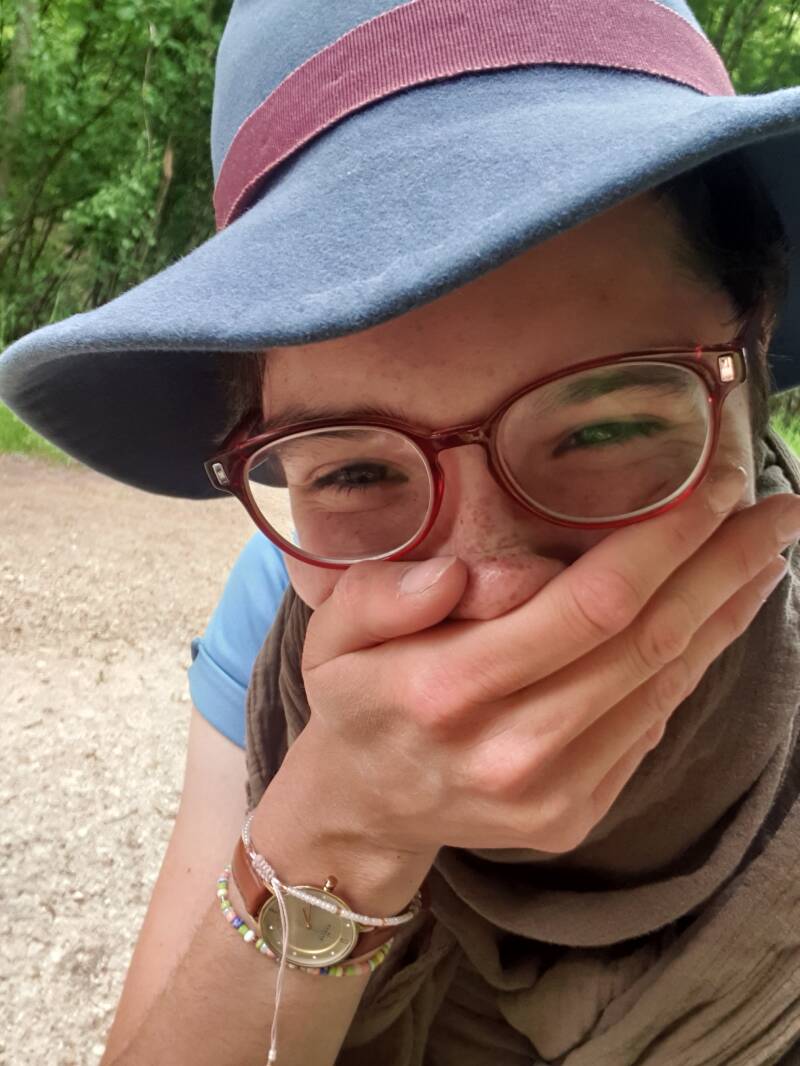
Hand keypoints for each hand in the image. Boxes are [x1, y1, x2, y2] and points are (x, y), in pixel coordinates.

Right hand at [294, 466, 797, 857]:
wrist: (362, 811)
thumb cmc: (353, 702)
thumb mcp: (333, 632)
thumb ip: (392, 594)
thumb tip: (469, 573)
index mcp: (448, 691)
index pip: (586, 605)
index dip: (662, 543)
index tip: (712, 489)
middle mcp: (512, 751)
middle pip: (648, 644)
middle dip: (722, 568)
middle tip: (776, 511)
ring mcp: (553, 793)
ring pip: (664, 686)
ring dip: (724, 615)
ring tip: (764, 556)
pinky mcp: (576, 814)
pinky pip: (651, 726)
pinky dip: (691, 665)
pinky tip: (715, 619)